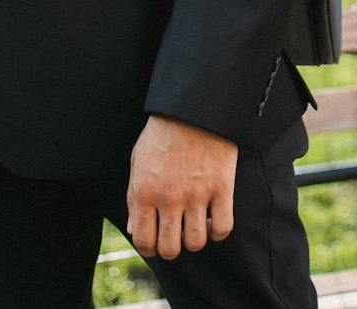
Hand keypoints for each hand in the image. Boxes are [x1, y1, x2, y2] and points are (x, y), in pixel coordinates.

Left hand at [126, 114, 236, 259]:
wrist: (193, 108)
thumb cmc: (162, 133)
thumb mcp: (138, 161)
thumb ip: (134, 198)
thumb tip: (134, 229)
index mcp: (145, 192)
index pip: (144, 241)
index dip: (149, 248)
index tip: (156, 242)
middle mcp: (169, 198)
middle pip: (170, 249)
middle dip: (171, 248)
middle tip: (175, 236)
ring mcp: (197, 195)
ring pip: (196, 242)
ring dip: (194, 240)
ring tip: (194, 226)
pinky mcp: (222, 188)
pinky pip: (223, 228)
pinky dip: (218, 231)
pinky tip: (213, 220)